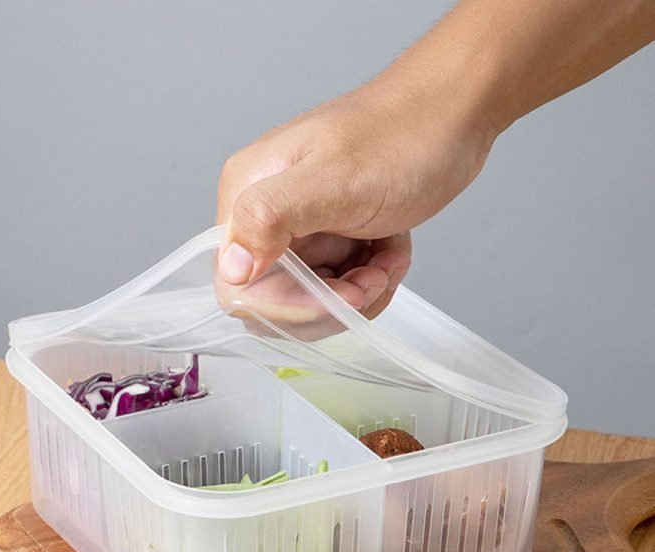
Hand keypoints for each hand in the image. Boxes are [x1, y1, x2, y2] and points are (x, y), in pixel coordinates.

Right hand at [215, 69, 496, 319]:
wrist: (452, 115)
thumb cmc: (400, 135)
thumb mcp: (333, 180)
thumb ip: (268, 217)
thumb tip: (230, 268)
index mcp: (249, 194)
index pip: (240, 286)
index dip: (292, 304)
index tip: (344, 293)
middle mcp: (266, 214)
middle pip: (278, 300)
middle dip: (333, 299)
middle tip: (372, 275)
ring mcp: (298, 227)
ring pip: (313, 298)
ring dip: (359, 290)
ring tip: (387, 256)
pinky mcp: (328, 236)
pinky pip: (339, 284)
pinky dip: (371, 277)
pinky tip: (391, 250)